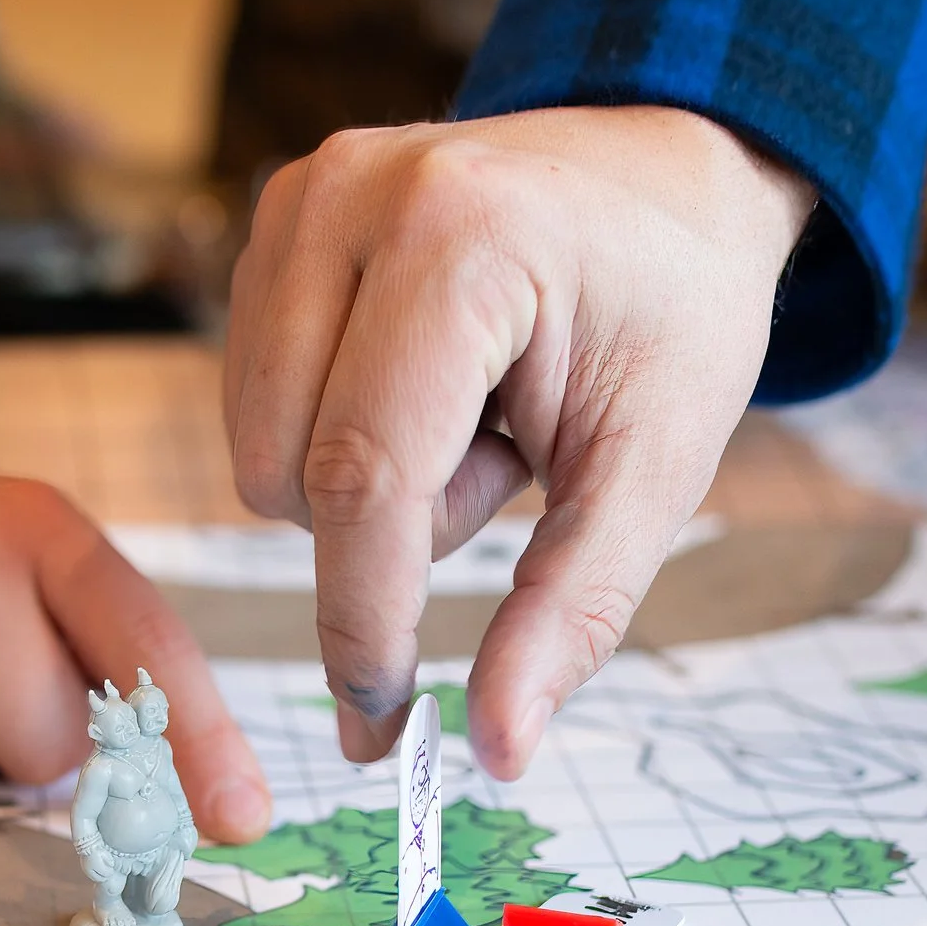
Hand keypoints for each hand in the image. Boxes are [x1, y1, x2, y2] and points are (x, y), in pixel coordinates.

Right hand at [224, 106, 816, 777]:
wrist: (668, 176)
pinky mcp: (274, 215)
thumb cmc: (673, 314)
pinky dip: (333, 428)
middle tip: (508, 459)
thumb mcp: (657, 470)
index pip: (364, 475)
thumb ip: (573, 612)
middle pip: (292, 474)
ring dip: (362, 481)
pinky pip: (253, 400)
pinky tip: (424, 381)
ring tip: (471, 412)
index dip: (364, 619)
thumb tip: (497, 749)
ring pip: (259, 448)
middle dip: (392, 527)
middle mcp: (354, 197)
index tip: (382, 722)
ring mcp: (301, 197)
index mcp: (465, 241)